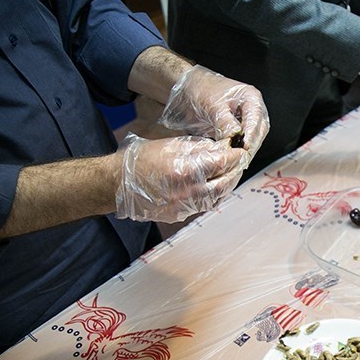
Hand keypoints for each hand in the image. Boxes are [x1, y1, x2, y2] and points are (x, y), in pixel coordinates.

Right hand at [115, 134, 249, 223]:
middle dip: (234, 172)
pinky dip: (212, 195)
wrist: (118, 184)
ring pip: (217, 197)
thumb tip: (222, 149)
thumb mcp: (173, 145)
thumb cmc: (142, 159)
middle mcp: (189, 191)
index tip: (240, 151)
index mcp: (187, 170)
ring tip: (227, 173)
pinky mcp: (180, 215)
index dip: (235, 156)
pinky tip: (212, 185)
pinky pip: (204, 205)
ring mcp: (185, 206)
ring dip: (226, 185)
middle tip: (238, 163)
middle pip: (225, 183)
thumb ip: (200, 148)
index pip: (222, 164)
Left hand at [158, 65, 269, 156]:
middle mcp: (252, 110)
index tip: (245, 148)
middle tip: (241, 159)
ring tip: (235, 162)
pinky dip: (236, 151)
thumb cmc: (201, 89)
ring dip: (244, 151)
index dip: (252, 135)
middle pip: (258, 132)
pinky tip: (230, 159)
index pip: (256, 119)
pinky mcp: (237, 131)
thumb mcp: (212, 105)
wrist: (189, 89)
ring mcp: (246, 121)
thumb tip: (235, 136)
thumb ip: (224, 121)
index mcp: (251, 97)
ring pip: (252, 140)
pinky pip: (241, 143)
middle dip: (250, 146)